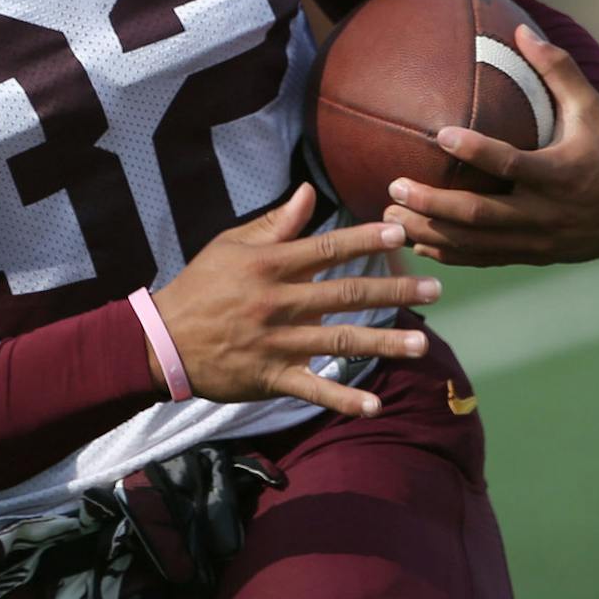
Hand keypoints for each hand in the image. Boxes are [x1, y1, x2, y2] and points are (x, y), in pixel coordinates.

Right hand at [151, 184, 440, 419]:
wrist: (163, 339)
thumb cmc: (200, 285)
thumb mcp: (230, 246)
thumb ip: (274, 224)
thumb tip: (308, 192)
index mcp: (268, 265)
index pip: (326, 249)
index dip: (364, 240)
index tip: (401, 233)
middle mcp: (278, 301)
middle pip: (345, 295)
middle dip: (393, 291)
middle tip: (435, 289)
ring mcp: (277, 341)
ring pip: (339, 341)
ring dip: (384, 344)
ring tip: (422, 345)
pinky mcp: (271, 376)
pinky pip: (313, 388)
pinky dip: (343, 398)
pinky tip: (374, 406)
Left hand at [384, 25, 598, 266]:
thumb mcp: (593, 108)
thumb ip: (557, 70)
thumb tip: (521, 30)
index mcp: (561, 174)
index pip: (512, 165)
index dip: (477, 152)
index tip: (441, 135)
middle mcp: (548, 213)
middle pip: (482, 215)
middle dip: (434, 204)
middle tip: (394, 186)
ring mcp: (540, 240)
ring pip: (477, 244)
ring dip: (431, 233)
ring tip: (388, 219)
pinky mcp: (536, 255)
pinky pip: (487, 258)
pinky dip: (451, 254)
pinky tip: (417, 244)